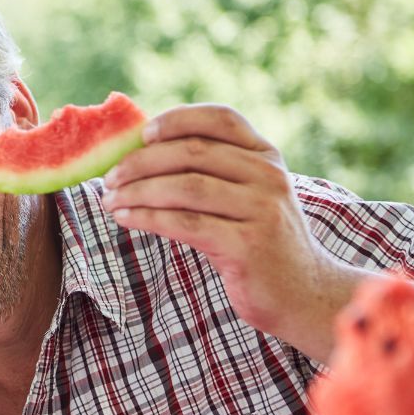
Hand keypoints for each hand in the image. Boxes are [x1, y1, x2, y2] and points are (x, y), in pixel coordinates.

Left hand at [101, 104, 364, 359]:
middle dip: (141, 162)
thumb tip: (140, 152)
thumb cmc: (259, 242)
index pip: (221, 119)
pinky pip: (185, 223)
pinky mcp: (247, 245)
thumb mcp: (247, 197)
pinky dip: (147, 218)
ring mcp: (261, 210)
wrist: (304, 295)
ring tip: (109, 200)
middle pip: (193, 152)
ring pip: (185, 187)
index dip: (178, 119)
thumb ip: (214, 172)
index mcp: (267, 157)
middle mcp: (269, 177)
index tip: (144, 133)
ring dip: (138, 191)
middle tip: (109, 177)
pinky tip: (125, 219)